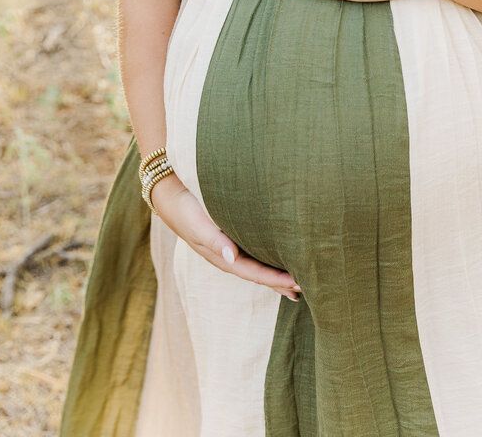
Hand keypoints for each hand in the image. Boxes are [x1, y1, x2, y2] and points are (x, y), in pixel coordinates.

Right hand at [150, 173, 300, 301]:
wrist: (171, 195)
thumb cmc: (187, 210)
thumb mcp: (198, 225)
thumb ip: (214, 240)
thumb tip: (232, 257)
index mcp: (222, 258)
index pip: (254, 273)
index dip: (276, 280)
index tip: (297, 283)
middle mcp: (229, 257)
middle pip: (259, 274)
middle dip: (281, 282)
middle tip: (309, 287)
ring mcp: (229, 248)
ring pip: (258, 265)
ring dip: (277, 274)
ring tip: (298, 281)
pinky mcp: (231, 236)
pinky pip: (254, 252)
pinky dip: (269, 259)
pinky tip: (280, 258)